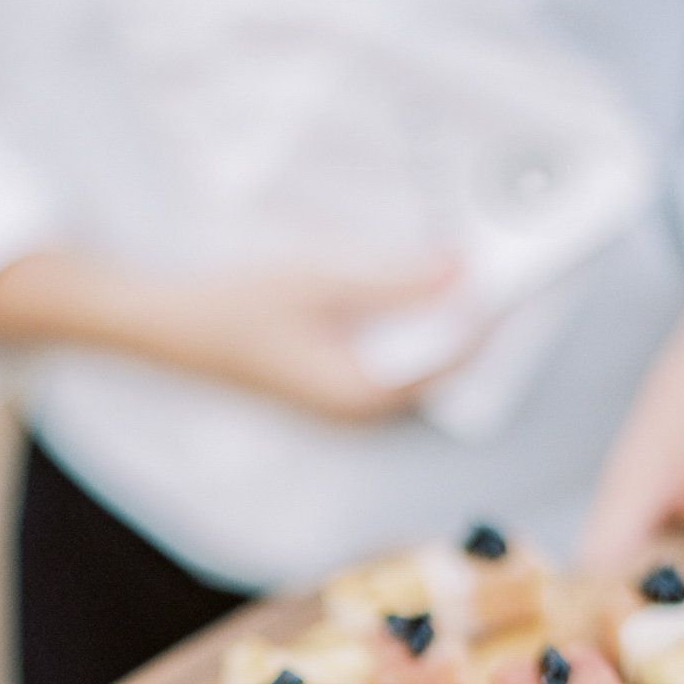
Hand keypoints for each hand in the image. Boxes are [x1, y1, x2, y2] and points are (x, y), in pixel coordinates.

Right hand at [0, 250, 463, 424]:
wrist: (174, 329)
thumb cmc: (239, 309)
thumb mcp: (322, 282)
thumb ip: (394, 281)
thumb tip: (458, 273)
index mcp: (361, 395)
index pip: (447, 362)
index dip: (483, 320)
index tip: (509, 279)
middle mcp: (358, 410)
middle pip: (437, 370)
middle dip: (467, 324)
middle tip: (493, 273)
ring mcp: (344, 403)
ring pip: (415, 367)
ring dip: (438, 326)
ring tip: (460, 278)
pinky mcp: (331, 387)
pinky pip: (389, 361)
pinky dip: (407, 330)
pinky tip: (410, 295)